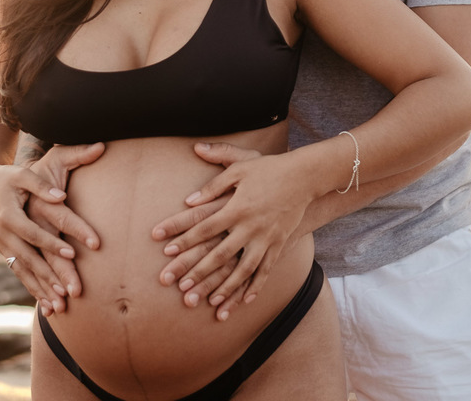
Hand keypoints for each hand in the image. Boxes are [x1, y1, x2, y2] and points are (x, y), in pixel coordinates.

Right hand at [0, 142, 103, 313]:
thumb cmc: (8, 177)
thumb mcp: (22, 175)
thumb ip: (41, 186)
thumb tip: (61, 197)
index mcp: (8, 215)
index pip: (33, 233)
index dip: (52, 243)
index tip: (73, 253)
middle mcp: (3, 234)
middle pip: (29, 259)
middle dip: (50, 277)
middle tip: (70, 291)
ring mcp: (2, 245)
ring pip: (24, 271)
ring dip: (41, 289)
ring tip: (59, 307)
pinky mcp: (5, 251)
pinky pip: (19, 273)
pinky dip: (33, 288)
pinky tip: (46, 303)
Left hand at [157, 142, 310, 319]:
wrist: (304, 176)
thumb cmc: (268, 169)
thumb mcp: (239, 168)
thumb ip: (213, 184)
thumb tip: (188, 200)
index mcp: (236, 207)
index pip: (204, 227)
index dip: (184, 239)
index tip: (166, 251)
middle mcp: (250, 226)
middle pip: (220, 254)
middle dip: (198, 272)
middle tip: (180, 287)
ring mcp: (266, 238)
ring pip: (243, 269)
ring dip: (226, 287)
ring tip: (211, 302)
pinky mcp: (279, 244)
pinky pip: (266, 270)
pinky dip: (255, 286)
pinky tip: (245, 301)